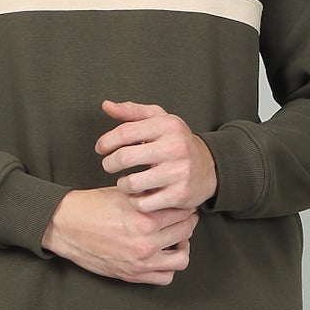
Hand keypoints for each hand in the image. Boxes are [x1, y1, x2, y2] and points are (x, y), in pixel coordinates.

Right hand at [40, 187, 196, 284]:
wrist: (65, 226)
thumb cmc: (91, 206)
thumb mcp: (124, 193)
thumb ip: (149, 196)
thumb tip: (170, 193)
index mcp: (145, 218)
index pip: (183, 211)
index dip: (185, 205)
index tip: (183, 204)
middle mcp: (146, 242)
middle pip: (186, 231)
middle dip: (187, 221)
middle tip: (183, 217)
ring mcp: (140, 262)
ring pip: (182, 258)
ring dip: (183, 246)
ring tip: (175, 238)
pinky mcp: (132, 274)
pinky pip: (165, 277)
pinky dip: (169, 267)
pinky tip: (163, 255)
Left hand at [93, 99, 217, 210]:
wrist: (209, 167)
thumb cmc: (176, 142)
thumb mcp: (159, 120)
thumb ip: (132, 112)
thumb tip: (106, 105)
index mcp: (167, 126)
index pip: (125, 132)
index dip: (106, 141)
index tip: (101, 148)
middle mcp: (175, 147)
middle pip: (125, 157)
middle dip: (109, 164)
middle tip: (109, 166)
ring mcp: (178, 172)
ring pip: (132, 183)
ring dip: (122, 185)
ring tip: (125, 182)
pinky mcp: (179, 195)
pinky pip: (144, 203)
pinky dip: (136, 201)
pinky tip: (139, 195)